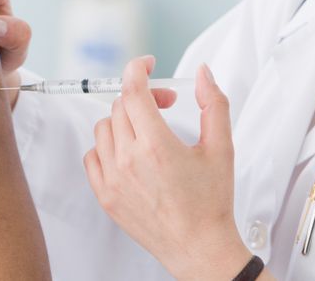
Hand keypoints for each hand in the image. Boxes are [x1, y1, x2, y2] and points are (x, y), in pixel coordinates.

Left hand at [84, 57, 252, 280]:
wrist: (199, 248)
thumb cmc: (212, 202)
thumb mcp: (222, 148)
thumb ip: (214, 104)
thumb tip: (202, 73)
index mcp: (157, 146)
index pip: (133, 90)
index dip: (138, 69)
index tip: (147, 65)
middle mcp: (129, 160)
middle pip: (120, 106)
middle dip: (143, 97)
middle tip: (164, 105)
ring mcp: (112, 179)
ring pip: (103, 128)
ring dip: (124, 120)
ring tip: (147, 131)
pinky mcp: (104, 195)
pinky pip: (92, 155)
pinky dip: (107, 146)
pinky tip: (129, 152)